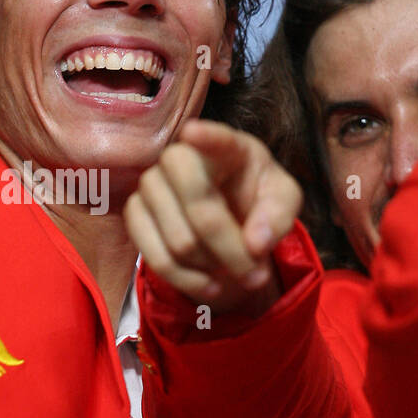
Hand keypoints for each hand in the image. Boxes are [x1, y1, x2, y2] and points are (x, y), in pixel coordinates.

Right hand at [124, 119, 302, 314]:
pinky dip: (188, 281)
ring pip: (180, 241)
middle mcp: (180, 157)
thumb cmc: (256, 200)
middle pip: (197, 202)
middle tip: (256, 275)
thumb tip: (256, 245)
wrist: (228, 217)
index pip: (215, 138)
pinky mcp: (134, 212)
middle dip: (229, 247)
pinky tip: (209, 284)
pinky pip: (156, 259)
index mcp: (227, 147)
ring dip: (214, 268)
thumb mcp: (282, 203)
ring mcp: (151, 182)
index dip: (205, 136)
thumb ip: (278, 217)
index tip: (193, 133)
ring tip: (234, 272)